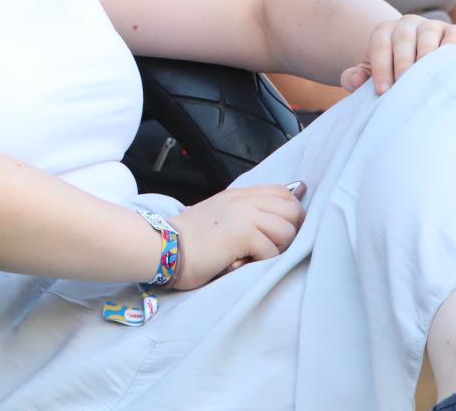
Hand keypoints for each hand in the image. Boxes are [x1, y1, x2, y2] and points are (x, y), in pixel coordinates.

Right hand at [169, 182, 305, 290]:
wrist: (162, 246)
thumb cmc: (188, 240)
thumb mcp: (219, 216)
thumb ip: (243, 214)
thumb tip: (273, 226)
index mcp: (239, 195)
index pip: (283, 192)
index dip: (291, 212)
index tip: (282, 231)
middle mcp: (244, 201)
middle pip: (293, 210)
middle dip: (291, 232)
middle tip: (271, 248)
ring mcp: (244, 215)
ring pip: (287, 231)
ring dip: (277, 249)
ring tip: (255, 256)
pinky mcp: (242, 235)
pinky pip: (271, 252)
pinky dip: (261, 263)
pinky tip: (242, 263)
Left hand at [341, 16, 455, 95]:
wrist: (422, 65)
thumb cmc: (393, 73)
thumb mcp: (371, 75)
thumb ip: (355, 78)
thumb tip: (356, 80)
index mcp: (385, 31)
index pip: (379, 43)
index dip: (380, 67)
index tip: (382, 91)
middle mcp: (408, 23)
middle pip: (403, 37)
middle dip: (402, 62)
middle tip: (403, 85)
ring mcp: (432, 26)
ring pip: (428, 33)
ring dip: (425, 54)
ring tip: (424, 76)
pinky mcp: (455, 32)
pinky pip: (454, 34)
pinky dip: (451, 46)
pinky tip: (447, 65)